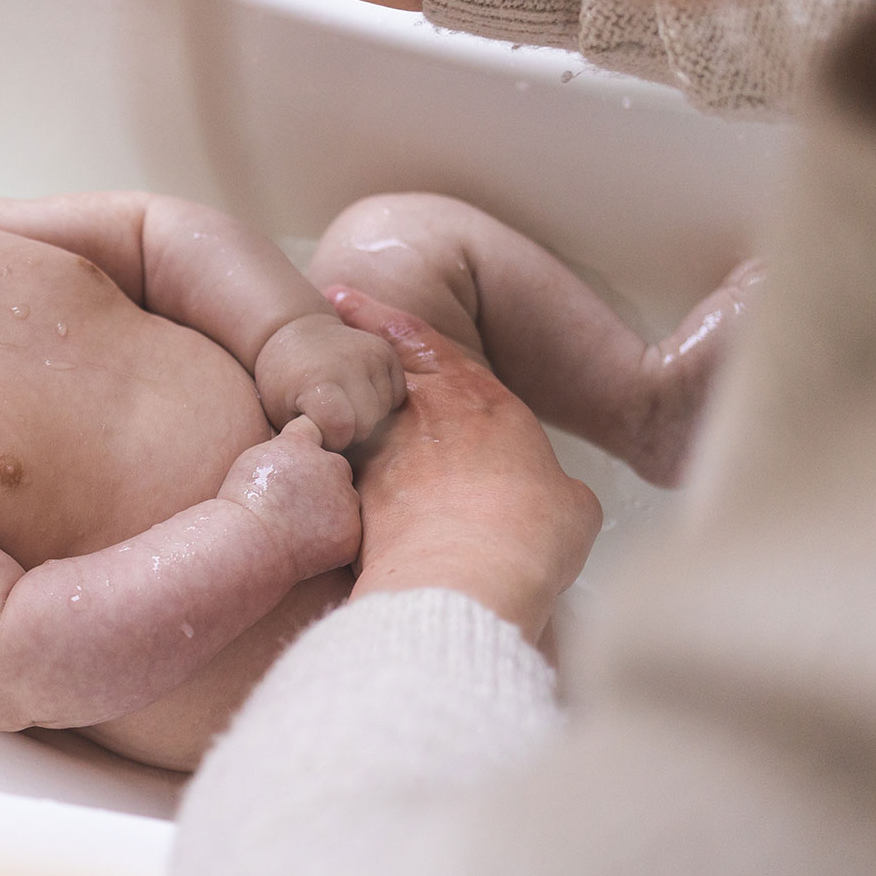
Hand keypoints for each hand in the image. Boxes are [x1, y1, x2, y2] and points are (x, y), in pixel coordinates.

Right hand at [220, 417, 361, 582]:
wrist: (247, 544)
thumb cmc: (240, 507)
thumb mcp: (251, 461)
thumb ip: (282, 448)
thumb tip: (297, 447)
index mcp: (302, 445)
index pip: (312, 432)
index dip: (304, 451)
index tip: (292, 468)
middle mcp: (330, 465)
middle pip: (337, 468)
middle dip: (324, 482)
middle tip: (296, 506)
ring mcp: (345, 499)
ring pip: (345, 501)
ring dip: (331, 510)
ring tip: (297, 528)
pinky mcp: (351, 531)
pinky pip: (347, 532)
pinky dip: (332, 539)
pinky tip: (306, 545)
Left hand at [253, 311, 406, 449]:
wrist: (296, 334)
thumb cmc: (284, 382)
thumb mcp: (281, 412)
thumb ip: (305, 436)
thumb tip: (326, 461)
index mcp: (318, 380)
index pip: (341, 428)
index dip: (331, 438)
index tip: (317, 430)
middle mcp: (349, 363)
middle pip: (367, 423)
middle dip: (351, 431)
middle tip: (331, 421)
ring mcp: (372, 355)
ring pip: (385, 411)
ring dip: (367, 416)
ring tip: (344, 405)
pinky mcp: (387, 352)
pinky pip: (397, 394)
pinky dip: (382, 401)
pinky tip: (359, 395)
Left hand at [330, 286, 601, 637]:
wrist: (466, 574)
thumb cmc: (530, 533)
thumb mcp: (568, 505)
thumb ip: (552, 487)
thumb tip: (551, 499)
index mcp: (477, 398)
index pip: (420, 341)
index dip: (382, 319)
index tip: (346, 300)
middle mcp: (418, 412)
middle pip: (368, 366)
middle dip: (341, 342)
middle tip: (312, 323)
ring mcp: (377, 452)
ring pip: (342, 413)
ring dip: (325, 403)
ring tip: (308, 396)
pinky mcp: (351, 497)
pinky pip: (331, 470)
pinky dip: (319, 464)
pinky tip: (306, 473)